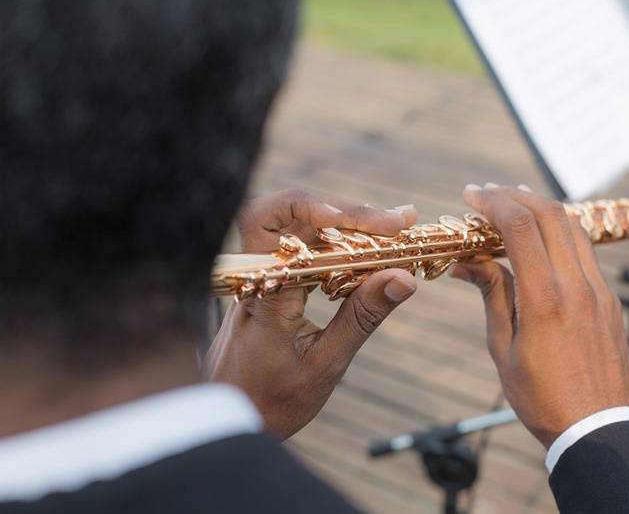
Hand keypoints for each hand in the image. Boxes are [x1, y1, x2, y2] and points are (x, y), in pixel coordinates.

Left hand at [204, 189, 417, 438]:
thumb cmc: (270, 401)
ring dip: (346, 227)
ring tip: (394, 232)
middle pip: (291, 216)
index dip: (308, 206)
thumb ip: (361, 318)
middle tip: (400, 221)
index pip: (270, 224)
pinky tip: (367, 255)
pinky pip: (302, 251)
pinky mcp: (269, 286)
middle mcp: (256, 277)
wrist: (224, 421)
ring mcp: (260, 279)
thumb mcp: (324, 366)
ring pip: (299, 230)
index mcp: (264, 294)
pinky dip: (337, 247)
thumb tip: (403, 278)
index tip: (349, 217)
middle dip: (349, 213)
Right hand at [451, 184, 628, 447]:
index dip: (494, 203)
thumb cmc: (540, 396)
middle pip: (550, 215)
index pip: (521, 228)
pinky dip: (558, 232)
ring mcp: (599, 291)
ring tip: (511, 207)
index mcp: (545, 300)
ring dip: (540, 209)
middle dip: (515, 196)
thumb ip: (493, 295)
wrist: (595, 426)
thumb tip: (469, 261)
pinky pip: (585, 250)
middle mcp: (577, 286)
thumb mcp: (503, 348)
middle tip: (487, 194)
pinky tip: (539, 239)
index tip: (471, 196)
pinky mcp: (609, 299)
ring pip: (573, 227)